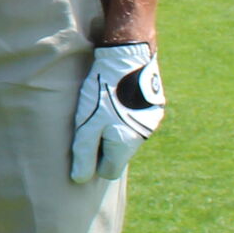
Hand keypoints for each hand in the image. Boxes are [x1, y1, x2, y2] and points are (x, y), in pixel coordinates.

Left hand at [69, 41, 164, 183]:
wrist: (128, 53)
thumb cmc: (103, 90)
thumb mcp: (86, 122)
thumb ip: (83, 153)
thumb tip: (80, 179)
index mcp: (126, 144)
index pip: (109, 172)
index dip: (94, 162)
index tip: (85, 143)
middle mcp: (143, 136)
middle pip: (119, 154)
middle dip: (104, 144)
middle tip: (90, 122)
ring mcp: (151, 120)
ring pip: (127, 136)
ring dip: (114, 128)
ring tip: (102, 105)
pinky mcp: (153, 105)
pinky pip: (135, 120)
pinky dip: (124, 114)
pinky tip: (115, 97)